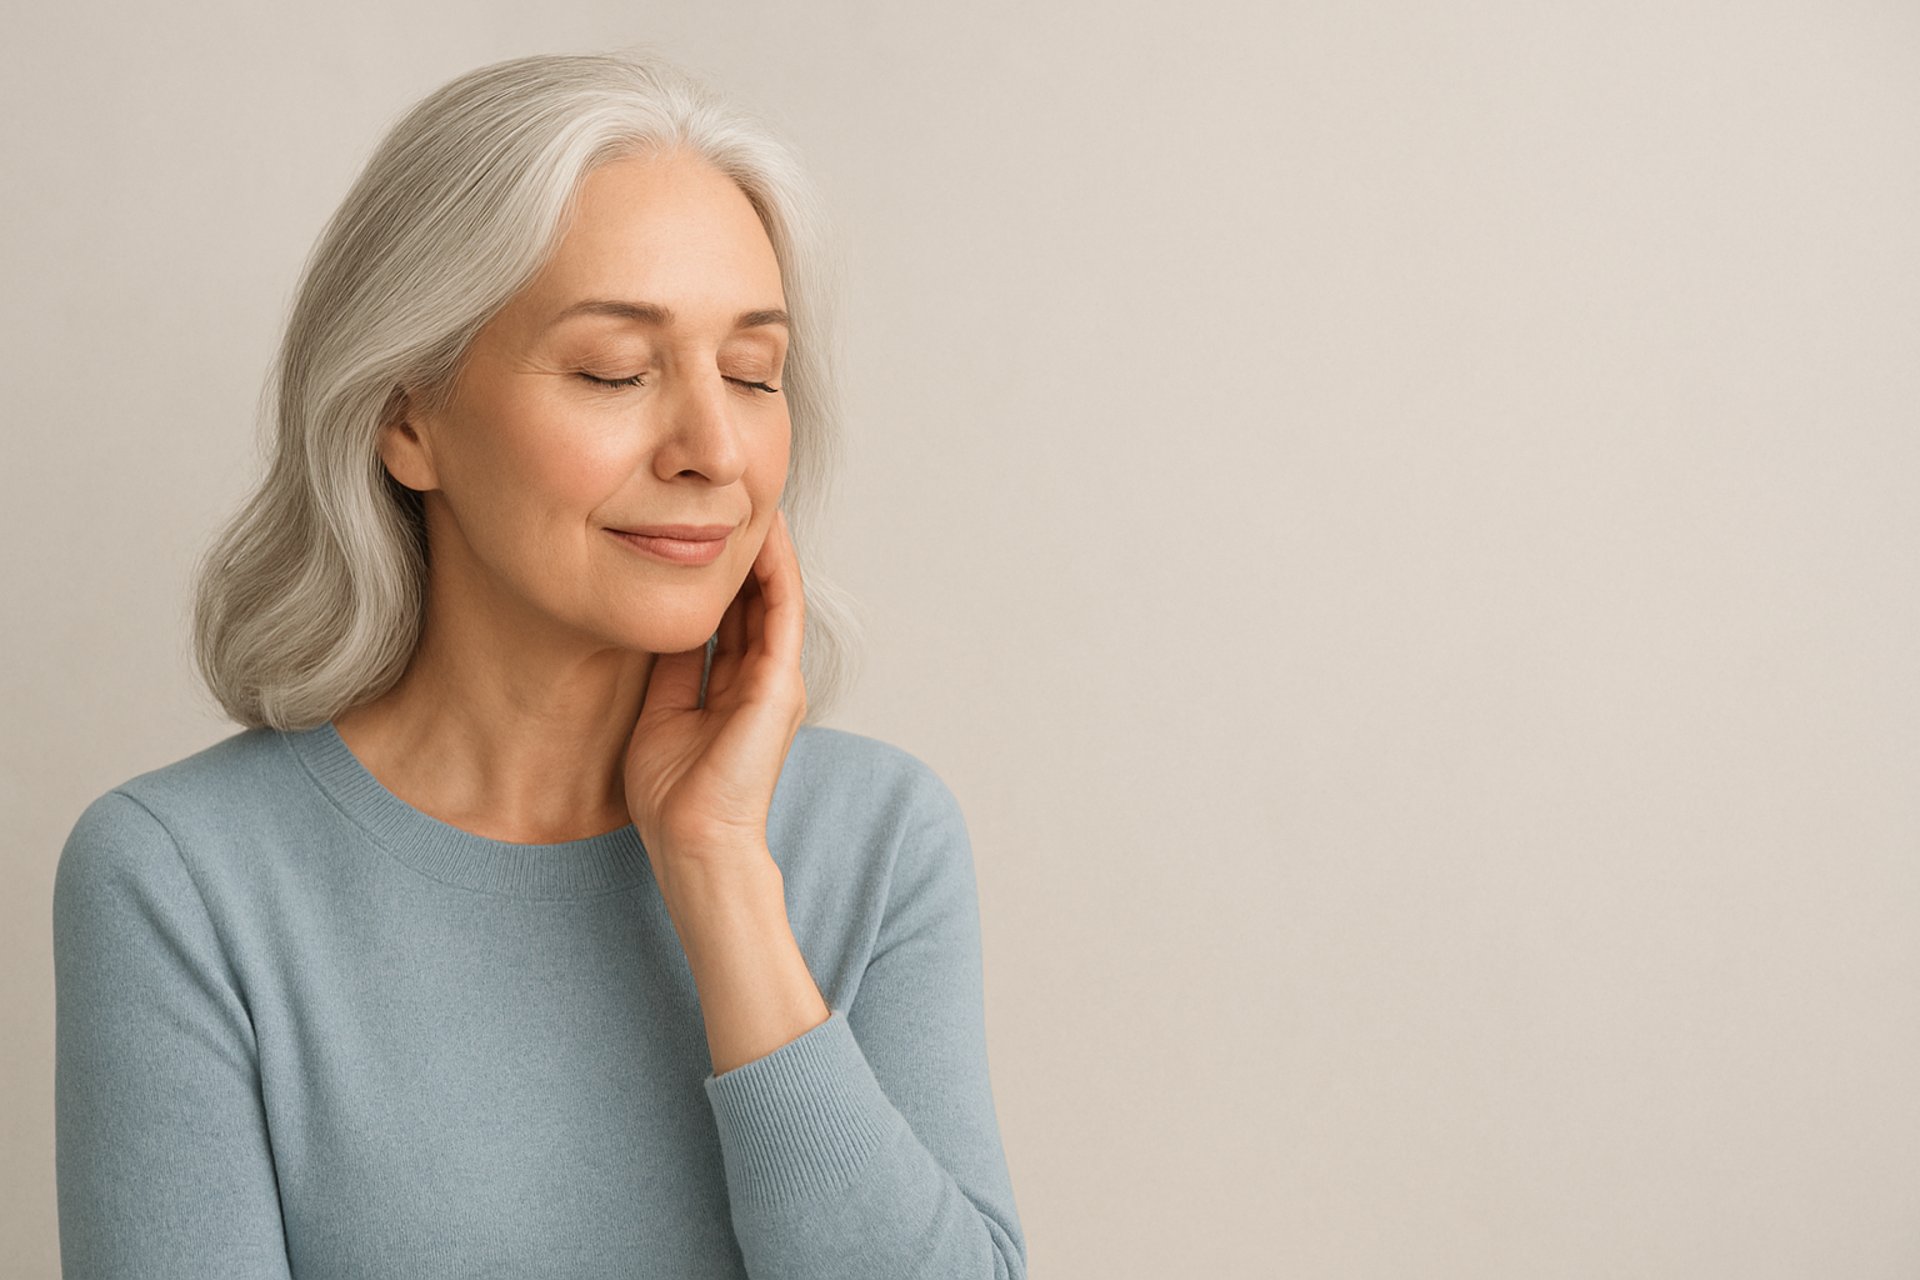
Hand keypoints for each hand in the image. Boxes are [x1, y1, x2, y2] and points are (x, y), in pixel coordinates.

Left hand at [623, 508, 807, 887]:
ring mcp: (777, 680)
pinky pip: (781, 612)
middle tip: (727, 497)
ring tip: (752, 499)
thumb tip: (653, 622)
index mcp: (737, 687)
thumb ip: (668, 670)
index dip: (720, 570)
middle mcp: (765, 678)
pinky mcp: (778, 684)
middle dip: (744, 549)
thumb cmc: (673, 796)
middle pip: (756, 597)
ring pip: (775, 595)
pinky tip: (763, 535)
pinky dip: (775, 571)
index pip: (733, 613)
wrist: (693, 842)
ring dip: (767, 548)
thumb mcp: (660, 714)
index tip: (701, 526)